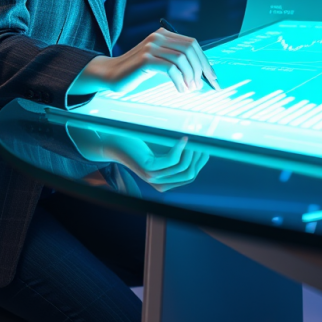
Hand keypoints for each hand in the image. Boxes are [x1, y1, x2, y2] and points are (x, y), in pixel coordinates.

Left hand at [68, 126, 208, 191]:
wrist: (115, 142)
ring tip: (193, 137)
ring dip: (192, 151)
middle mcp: (160, 184)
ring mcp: (154, 177)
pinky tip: (183, 137)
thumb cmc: (140, 144)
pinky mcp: (149, 168)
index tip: (206, 145)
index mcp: (165, 183)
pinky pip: (172, 160)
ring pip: (183, 167)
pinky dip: (181, 148)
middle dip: (199, 157)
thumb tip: (202, 147)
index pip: (191, 176)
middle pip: (189, 174)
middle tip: (202, 140)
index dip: (201, 161)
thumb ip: (177, 155)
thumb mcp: (161, 151)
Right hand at [91, 27, 220, 94]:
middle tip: (201, 86)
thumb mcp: (160, 62)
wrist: (111, 74)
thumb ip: (178, 62)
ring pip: (182, 59)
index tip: (212, 78)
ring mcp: (151, 46)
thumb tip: (202, 75)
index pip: (193, 44)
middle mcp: (158, 36)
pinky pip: (171, 68)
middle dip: (200, 69)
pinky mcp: (145, 59)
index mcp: (164, 34)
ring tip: (190, 89)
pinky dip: (179, 81)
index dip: (205, 61)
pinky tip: (180, 90)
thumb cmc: (138, 71)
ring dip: (190, 77)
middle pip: (190, 49)